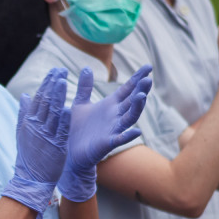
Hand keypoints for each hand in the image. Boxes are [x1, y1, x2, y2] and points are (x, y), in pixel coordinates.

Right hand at [2, 68, 70, 214]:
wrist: (31, 179)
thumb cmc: (28, 156)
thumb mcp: (22, 133)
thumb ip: (24, 114)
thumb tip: (24, 96)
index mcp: (29, 122)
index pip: (39, 98)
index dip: (47, 84)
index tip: (54, 72)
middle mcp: (36, 127)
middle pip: (45, 102)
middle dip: (53, 85)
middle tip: (60, 70)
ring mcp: (45, 136)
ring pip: (52, 113)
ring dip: (57, 96)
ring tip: (63, 81)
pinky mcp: (55, 146)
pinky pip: (59, 131)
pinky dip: (62, 120)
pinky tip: (67, 108)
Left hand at [57, 65, 151, 201]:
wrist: (69, 151)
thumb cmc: (77, 128)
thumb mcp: (79, 104)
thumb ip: (84, 87)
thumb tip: (87, 68)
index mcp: (110, 105)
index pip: (127, 89)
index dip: (137, 78)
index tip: (148, 66)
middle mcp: (115, 116)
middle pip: (132, 101)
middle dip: (141, 90)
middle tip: (148, 79)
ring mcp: (113, 129)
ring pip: (130, 118)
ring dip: (136, 108)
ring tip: (141, 96)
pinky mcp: (107, 143)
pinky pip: (120, 139)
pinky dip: (128, 136)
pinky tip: (137, 131)